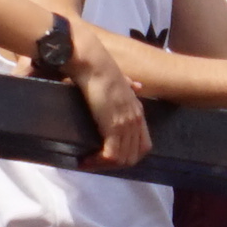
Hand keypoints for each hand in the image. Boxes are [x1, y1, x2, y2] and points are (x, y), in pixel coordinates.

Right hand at [66, 21, 150, 165]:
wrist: (90, 60)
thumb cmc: (95, 67)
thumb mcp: (117, 78)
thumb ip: (126, 83)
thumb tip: (137, 85)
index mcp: (136, 108)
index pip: (142, 144)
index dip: (125, 154)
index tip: (105, 156)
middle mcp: (135, 117)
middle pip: (135, 155)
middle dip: (114, 165)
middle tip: (93, 163)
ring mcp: (126, 123)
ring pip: (123, 159)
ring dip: (103, 166)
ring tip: (85, 162)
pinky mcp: (113, 126)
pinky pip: (111, 156)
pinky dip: (97, 163)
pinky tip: (84, 160)